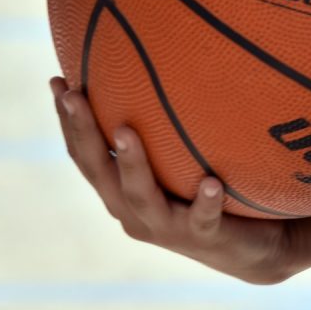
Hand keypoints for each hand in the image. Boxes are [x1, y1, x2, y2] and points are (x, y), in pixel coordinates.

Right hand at [50, 76, 297, 283]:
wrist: (253, 250)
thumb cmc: (213, 191)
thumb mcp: (184, 158)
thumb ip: (167, 124)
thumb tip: (162, 60)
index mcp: (122, 191)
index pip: (85, 154)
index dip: (67, 121)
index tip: (57, 81)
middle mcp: (134, 211)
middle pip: (99, 170)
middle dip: (83, 131)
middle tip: (72, 94)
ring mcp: (167, 228)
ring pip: (140, 195)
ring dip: (131, 163)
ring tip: (126, 130)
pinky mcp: (203, 238)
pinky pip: (202, 218)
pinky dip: (205, 202)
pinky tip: (212, 183)